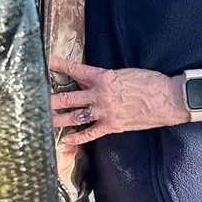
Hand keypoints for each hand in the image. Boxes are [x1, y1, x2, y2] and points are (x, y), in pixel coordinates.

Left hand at [49, 55, 188, 144]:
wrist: (167, 98)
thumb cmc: (148, 82)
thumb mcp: (123, 73)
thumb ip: (102, 77)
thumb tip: (85, 78)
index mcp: (102, 77)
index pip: (74, 69)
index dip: (57, 65)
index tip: (44, 62)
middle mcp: (100, 94)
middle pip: (68, 97)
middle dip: (50, 99)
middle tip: (34, 99)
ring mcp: (105, 112)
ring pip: (75, 116)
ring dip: (58, 119)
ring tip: (44, 120)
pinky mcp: (112, 126)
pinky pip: (91, 133)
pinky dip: (78, 137)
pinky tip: (67, 140)